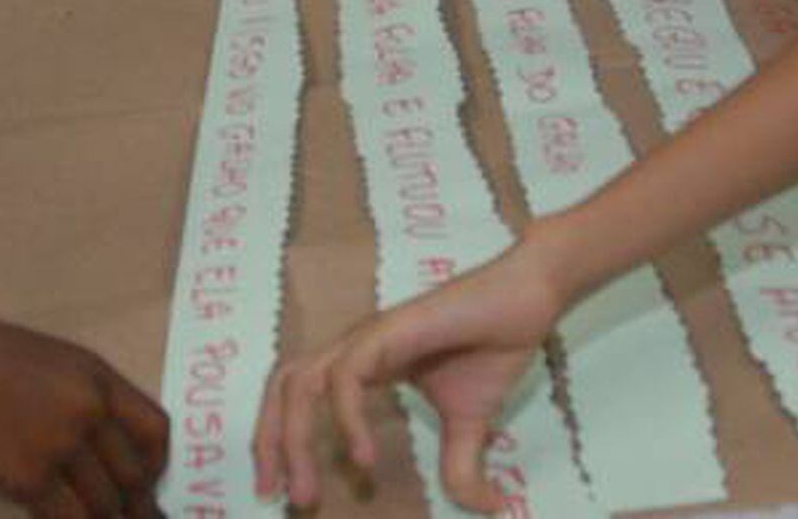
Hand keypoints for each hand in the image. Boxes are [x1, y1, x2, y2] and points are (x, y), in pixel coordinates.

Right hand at [0, 313, 168, 515]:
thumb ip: (75, 398)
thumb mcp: (40, 361)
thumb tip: (97, 447)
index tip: (146, 487)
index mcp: (95, 374)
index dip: (156, 467)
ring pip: (106, 507)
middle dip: (137, 511)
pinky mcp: (29, 477)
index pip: (156, 430)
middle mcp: (89, 407)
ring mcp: (62, 443)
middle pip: (135, 477)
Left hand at [252, 248, 563, 512]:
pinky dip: (346, 418)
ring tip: (308, 491)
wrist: (526, 300)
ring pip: (303, 382)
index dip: (280, 439)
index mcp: (363, 364)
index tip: (285, 491)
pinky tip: (363, 457)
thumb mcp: (472, 422)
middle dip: (270, 442)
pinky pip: (348, 375)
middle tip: (279, 496)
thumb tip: (488, 509)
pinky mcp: (390, 330)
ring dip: (294, 438)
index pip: (299, 394)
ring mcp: (369, 337)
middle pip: (285, 386)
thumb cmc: (493, 346)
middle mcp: (356, 347)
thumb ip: (462, 462)